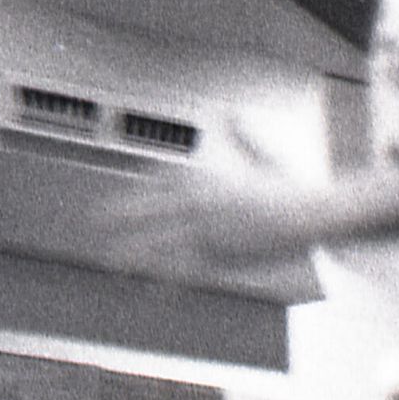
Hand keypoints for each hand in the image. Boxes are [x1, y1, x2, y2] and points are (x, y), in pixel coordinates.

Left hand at [101, 124, 315, 282]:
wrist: (304, 212)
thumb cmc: (283, 182)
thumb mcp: (254, 149)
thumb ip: (232, 131)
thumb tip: (223, 108)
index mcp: (200, 173)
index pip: (155, 180)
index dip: (135, 190)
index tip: (121, 197)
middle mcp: (194, 200)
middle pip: (143, 209)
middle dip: (116, 216)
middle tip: (95, 222)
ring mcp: (202, 229)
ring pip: (156, 243)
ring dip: (130, 253)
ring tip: (110, 262)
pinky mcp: (215, 255)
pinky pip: (182, 270)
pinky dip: (164, 282)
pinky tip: (150, 291)